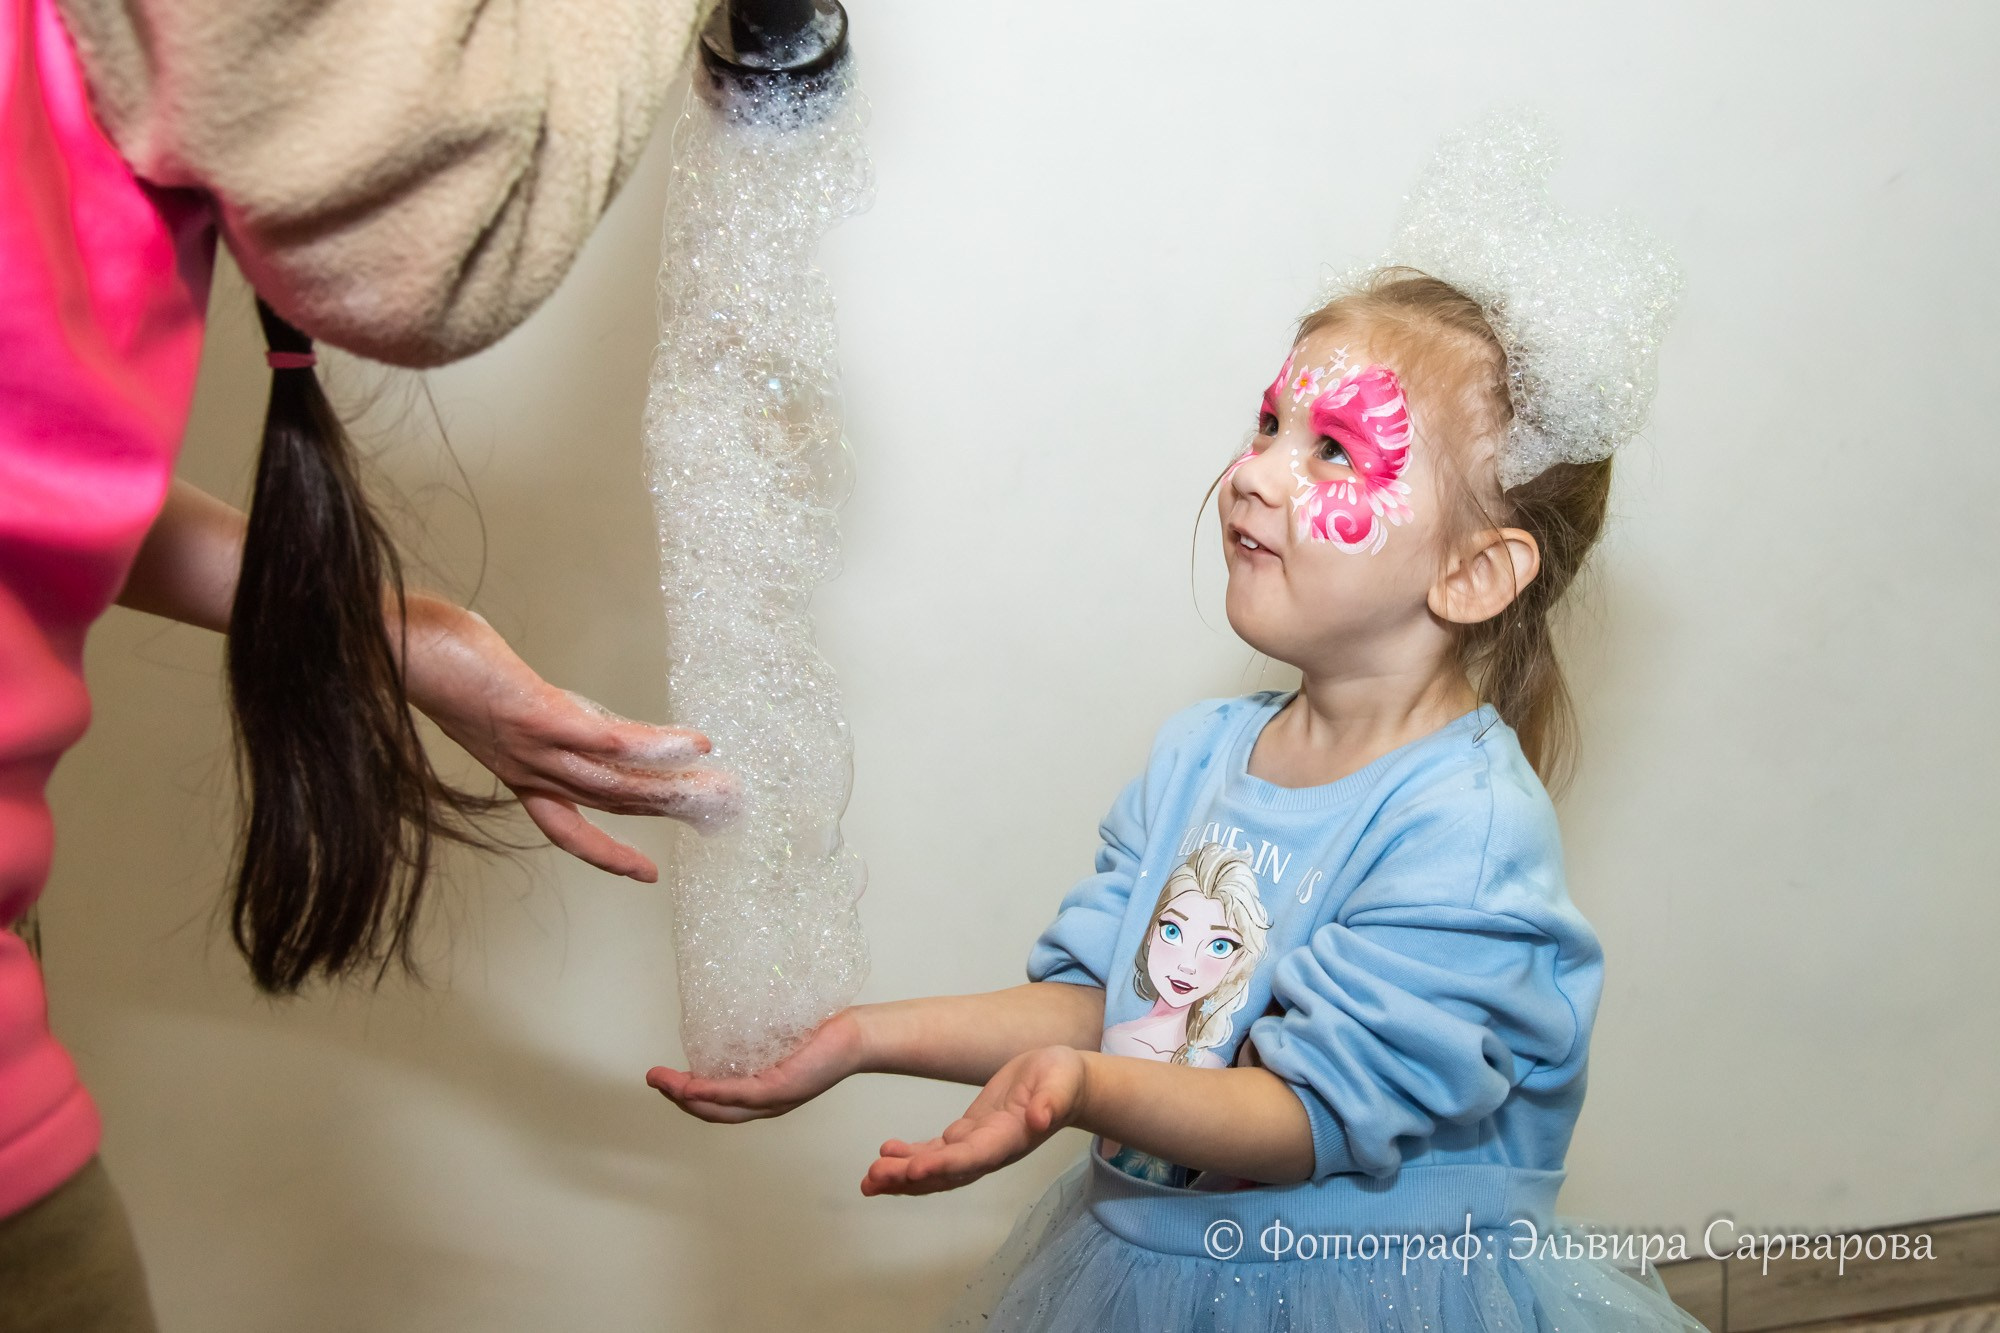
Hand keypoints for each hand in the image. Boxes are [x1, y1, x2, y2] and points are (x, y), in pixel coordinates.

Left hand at [402, 596, 738, 880]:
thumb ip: (524, 708)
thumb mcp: (488, 692)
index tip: (646, 874)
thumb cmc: (434, 656)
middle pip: (609, 801)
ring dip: (672, 788)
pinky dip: (651, 748)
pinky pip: (604, 741)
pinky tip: (690, 745)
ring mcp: (533, 745)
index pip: (567, 824)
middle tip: (720, 813)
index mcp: (515, 767)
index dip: (607, 852)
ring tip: (718, 788)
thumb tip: (549, 705)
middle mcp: (527, 767)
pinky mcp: (537, 714)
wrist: (386, 643)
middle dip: (668, 811)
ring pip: (614, 782)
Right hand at [647, 1010, 864, 1121]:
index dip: (687, 1095)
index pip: (717, 1102)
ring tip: (663, 1084)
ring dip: (687, 1097)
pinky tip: (693, 1087)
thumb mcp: (778, 1033)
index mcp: (761, 1092)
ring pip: (721, 1107)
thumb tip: (724, 1013)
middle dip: (677, 1098)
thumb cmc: (821, 1031)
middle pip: (712, 1111)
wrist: (857, 1034)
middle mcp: (765, 1102)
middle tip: (653, 1079)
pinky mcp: (783, 1088)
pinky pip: (741, 1094)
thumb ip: (752, 1033)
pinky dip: (713, 1093)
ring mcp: (773, 1099)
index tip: (663, 1079)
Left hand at [860, 1046, 1087, 1196]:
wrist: (1065, 1084)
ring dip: (902, 1175)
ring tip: (869, 1178)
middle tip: (873, 1178)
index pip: (972, 1158)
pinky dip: (909, 1157)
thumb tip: (1041, 1118)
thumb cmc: (1064, 1080)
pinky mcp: (968, 1135)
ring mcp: (977, 1146)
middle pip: (946, 1172)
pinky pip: (935, 1153)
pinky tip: (885, 1154)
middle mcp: (990, 1151)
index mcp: (1010, 1139)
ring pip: (935, 1168)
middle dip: (909, 1177)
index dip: (943, 1165)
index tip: (913, 1169)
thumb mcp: (1062, 1082)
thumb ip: (1051, 1102)